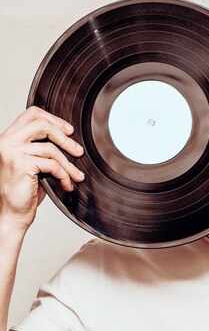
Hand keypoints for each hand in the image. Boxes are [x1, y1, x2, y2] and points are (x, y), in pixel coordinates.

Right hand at [0, 106, 84, 232]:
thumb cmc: (23, 193)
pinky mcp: (20, 164)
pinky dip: (64, 175)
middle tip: (78, 151)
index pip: (31, 114)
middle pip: (41, 123)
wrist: (11, 215)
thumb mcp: (33, 165)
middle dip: (64, 137)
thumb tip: (68, 140)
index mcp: (7, 138)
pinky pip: (52, 164)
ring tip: (76, 176)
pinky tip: (67, 185)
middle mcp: (6, 142)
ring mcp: (11, 151)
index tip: (69, 131)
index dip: (53, 120)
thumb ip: (42, 149)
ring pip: (50, 148)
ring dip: (68, 164)